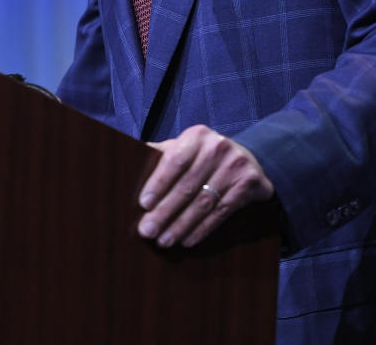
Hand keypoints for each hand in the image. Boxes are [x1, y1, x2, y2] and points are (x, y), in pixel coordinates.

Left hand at [136, 124, 273, 247]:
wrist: (248, 159)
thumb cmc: (202, 156)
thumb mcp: (183, 148)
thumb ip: (160, 154)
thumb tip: (126, 157)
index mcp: (196, 135)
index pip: (174, 161)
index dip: (159, 183)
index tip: (143, 204)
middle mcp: (218, 147)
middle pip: (187, 186)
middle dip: (165, 211)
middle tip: (147, 230)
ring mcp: (236, 165)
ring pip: (203, 202)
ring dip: (181, 225)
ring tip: (163, 240)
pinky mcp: (249, 184)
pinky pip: (221, 212)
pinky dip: (202, 229)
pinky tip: (187, 240)